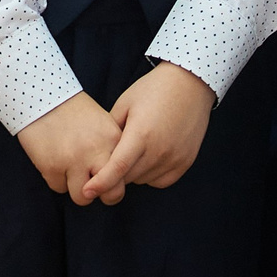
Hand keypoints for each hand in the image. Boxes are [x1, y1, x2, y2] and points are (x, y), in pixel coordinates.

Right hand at [15, 90, 121, 201]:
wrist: (39, 94)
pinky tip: (52, 158)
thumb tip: (115, 180)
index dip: (115, 182)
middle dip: (102, 194)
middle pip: (112, 195)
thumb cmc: (72, 111)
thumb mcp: (101, 124)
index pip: (125, 177)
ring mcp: (74, 160)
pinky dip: (55, 177)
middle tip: (91, 186)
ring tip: (68, 168)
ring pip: (82, 198)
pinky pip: (58, 188)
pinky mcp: (52, 167)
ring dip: (75, 187)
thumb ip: (111, 150)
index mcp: (113, 139)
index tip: (103, 176)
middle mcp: (97, 152)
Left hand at [85, 61, 213, 202]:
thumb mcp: (125, 103)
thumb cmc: (152, 90)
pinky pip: (161, 180)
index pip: (117, 168)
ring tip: (133, 150)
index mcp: (140, 134)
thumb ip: (111, 130)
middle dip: (114, 174)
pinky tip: (147, 157)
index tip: (87, 192)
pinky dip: (150, 175)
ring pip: (143, 180)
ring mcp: (175, 158)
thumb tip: (98, 152)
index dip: (100, 182)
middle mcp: (159, 150)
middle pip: (128, 177)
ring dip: (132, 173)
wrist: (189, 84)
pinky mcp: (185, 162)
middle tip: (108, 158)